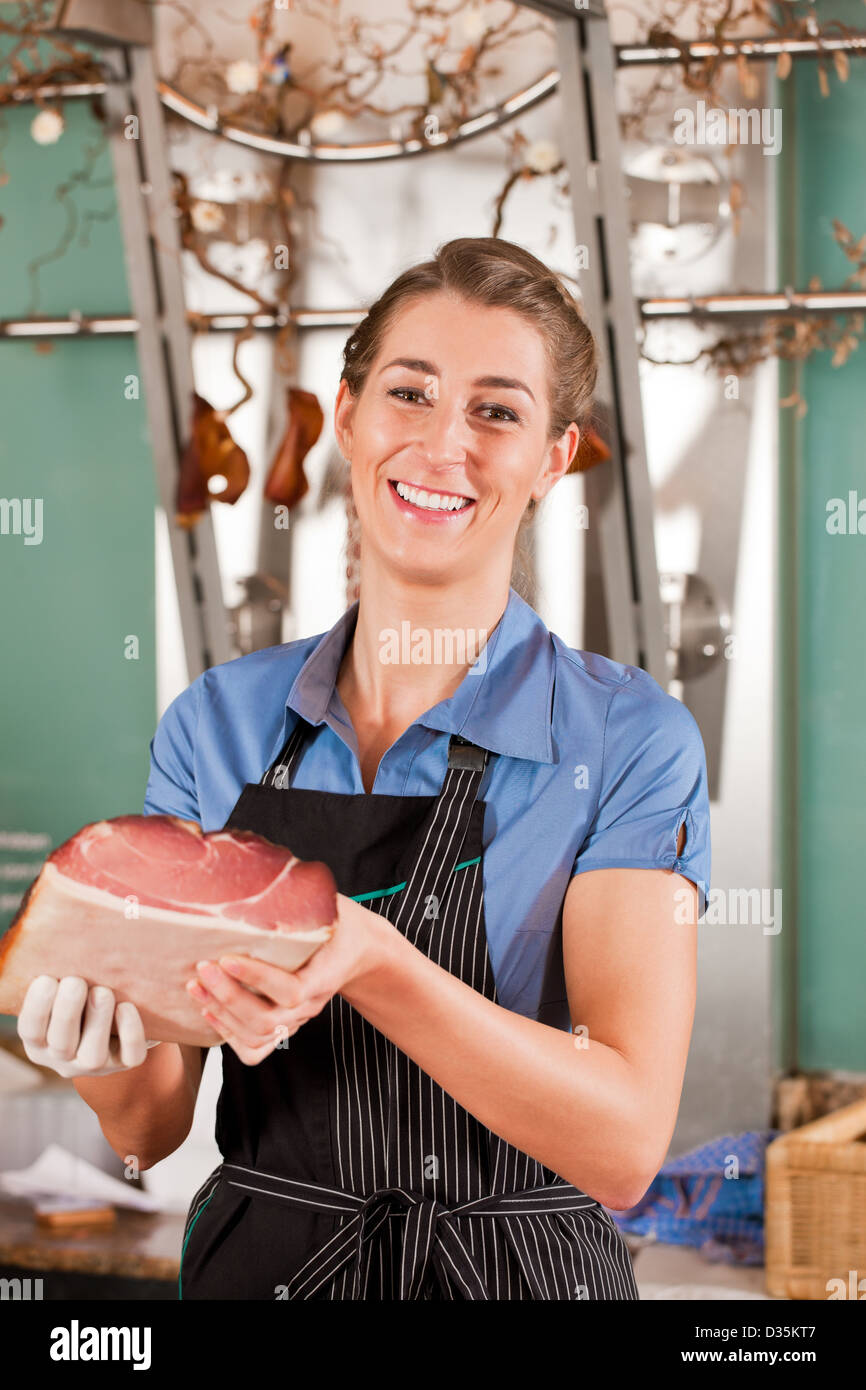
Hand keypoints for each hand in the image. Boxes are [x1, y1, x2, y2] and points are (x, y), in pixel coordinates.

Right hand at [17, 975, 159, 1077]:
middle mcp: (64, 1058)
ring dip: (97, 1021)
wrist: (116, 1017)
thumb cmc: (82, 992)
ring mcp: (96, 1064)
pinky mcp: (126, 1062)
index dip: (36, 1007)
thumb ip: (59, 974)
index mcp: (40, 1040)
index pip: (31, 1030)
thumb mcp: (62, 988)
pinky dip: (130, 1032)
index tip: (46, 978)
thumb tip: (65, 934)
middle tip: (75, 982)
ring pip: (93, 1055)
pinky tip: (127, 1006)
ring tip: (102, 991)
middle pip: (61, 1044)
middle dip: (67, 1012)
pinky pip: (130, 1057)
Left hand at [186, 893, 390, 1065]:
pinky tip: (208, 1010)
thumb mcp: (327, 904)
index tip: (227, 958)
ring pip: (257, 1037)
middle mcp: (312, 1003)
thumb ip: (299, 895)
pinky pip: (255, 1048)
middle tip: (203, 969)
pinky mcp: (284, 1025)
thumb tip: (257, 865)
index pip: (291, 991)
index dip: (257, 978)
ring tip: (196, 987)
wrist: (358, 948)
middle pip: (268, 1021)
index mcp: (325, 974)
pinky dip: (228, 1034)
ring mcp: (297, 1019)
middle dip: (229, 997)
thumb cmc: (337, 921)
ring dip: (221, 1014)